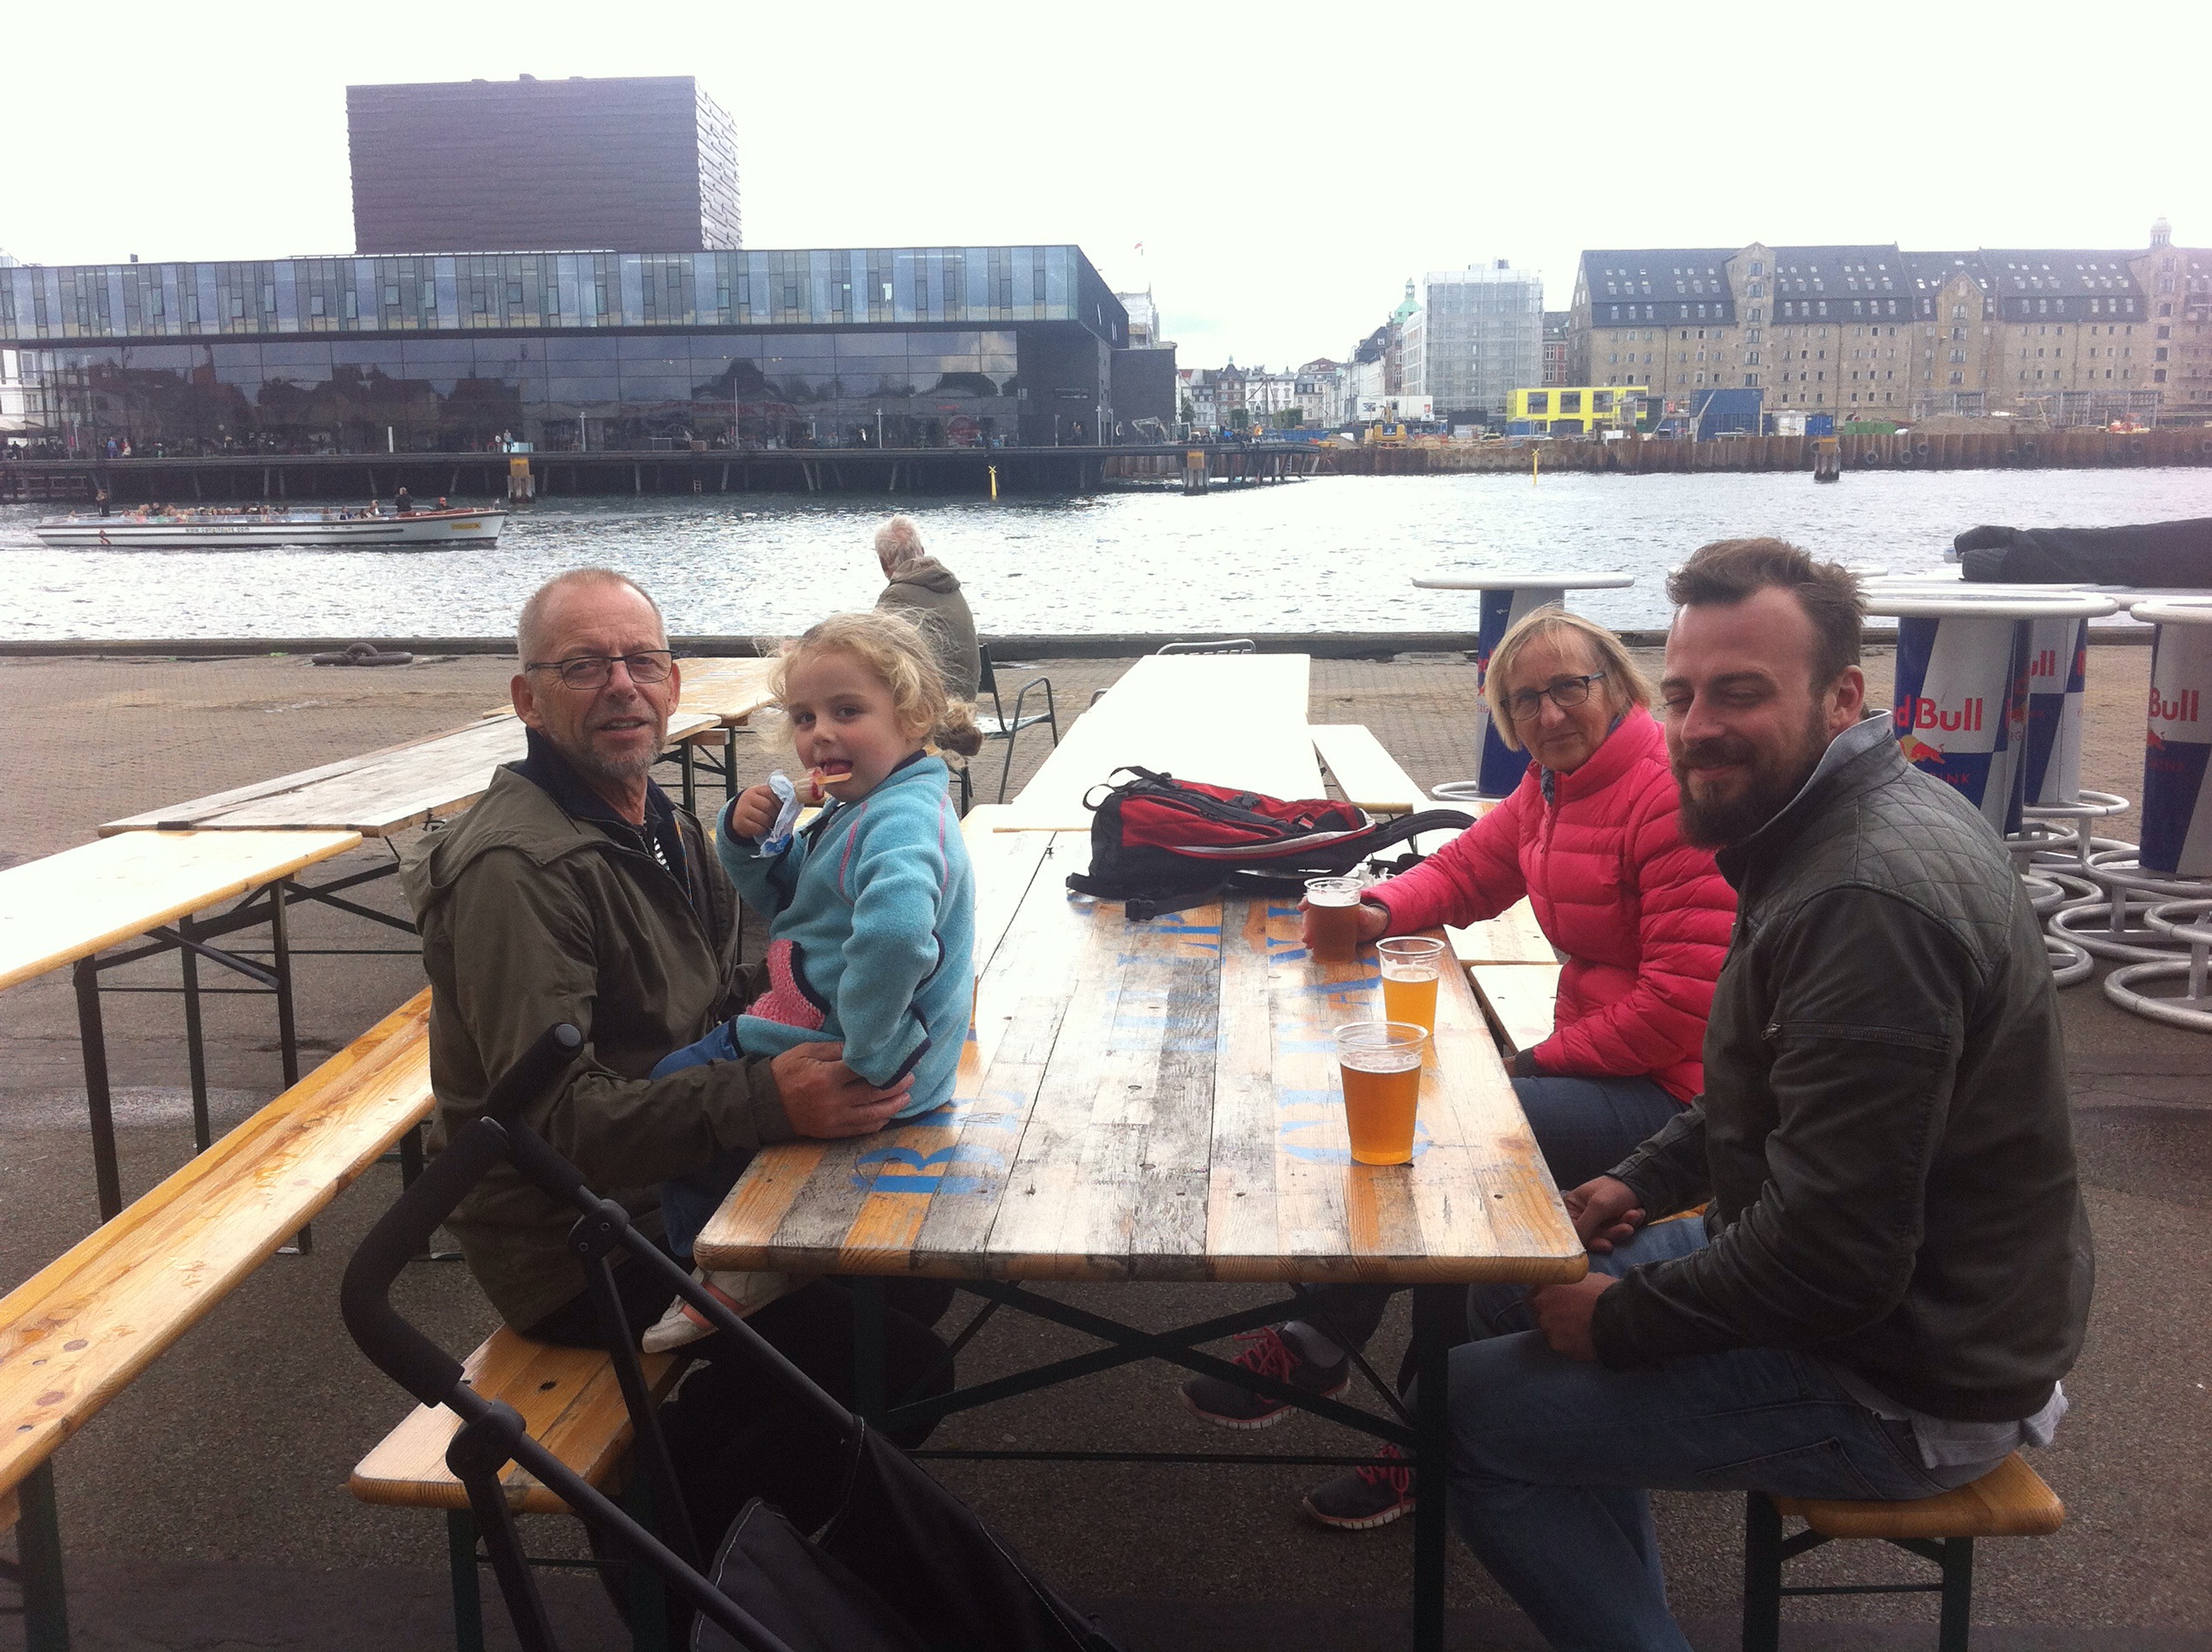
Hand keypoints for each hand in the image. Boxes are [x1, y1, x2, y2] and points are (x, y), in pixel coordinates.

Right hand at [727, 783, 780, 840]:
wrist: (738, 816)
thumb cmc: (756, 807)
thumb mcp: (763, 799)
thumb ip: (775, 798)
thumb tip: (794, 801)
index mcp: (756, 790)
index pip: (771, 793)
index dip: (780, 803)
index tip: (783, 809)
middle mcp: (748, 798)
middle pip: (768, 806)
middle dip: (776, 815)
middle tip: (779, 819)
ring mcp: (742, 810)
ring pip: (764, 818)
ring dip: (770, 823)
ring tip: (771, 824)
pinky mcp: (740, 822)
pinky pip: (757, 828)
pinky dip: (763, 830)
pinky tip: (763, 828)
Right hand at [770, 1042, 913, 1137]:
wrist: (764, 1103)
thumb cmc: (785, 1072)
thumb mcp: (806, 1051)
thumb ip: (834, 1050)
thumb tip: (862, 1049)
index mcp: (826, 1077)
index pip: (863, 1070)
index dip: (886, 1065)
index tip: (901, 1060)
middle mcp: (833, 1100)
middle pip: (873, 1094)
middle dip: (896, 1086)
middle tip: (911, 1078)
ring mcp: (833, 1119)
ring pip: (872, 1115)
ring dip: (892, 1106)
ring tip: (906, 1097)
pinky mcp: (831, 1132)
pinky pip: (860, 1129)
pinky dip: (877, 1122)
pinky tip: (887, 1114)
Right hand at [1299, 897, 1390, 950]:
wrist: (1376, 927)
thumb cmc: (1372, 917)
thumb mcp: (1370, 915)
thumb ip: (1366, 915)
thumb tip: (1361, 915)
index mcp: (1339, 901)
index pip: (1319, 896)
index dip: (1308, 900)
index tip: (1301, 907)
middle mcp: (1332, 910)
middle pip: (1314, 913)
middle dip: (1307, 923)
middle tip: (1307, 935)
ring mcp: (1332, 922)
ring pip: (1315, 924)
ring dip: (1309, 933)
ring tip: (1309, 943)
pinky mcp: (1334, 932)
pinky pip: (1321, 935)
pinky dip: (1315, 940)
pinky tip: (1313, 946)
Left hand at [1528, 1274, 1616, 1361]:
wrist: (1620, 1315)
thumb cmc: (1605, 1292)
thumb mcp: (1584, 1278)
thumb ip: (1567, 1284)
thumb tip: (1567, 1288)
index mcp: (1546, 1284)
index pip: (1533, 1296)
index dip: (1545, 1303)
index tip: (1555, 1307)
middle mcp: (1541, 1304)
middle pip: (1539, 1315)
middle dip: (1552, 1318)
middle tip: (1570, 1320)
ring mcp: (1547, 1325)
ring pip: (1549, 1332)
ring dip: (1561, 1332)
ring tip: (1580, 1330)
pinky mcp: (1557, 1344)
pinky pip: (1560, 1345)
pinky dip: (1570, 1345)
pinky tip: (1584, 1340)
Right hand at [1564, 1175, 1644, 1253]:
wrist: (1639, 1182)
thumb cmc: (1614, 1188)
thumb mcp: (1598, 1205)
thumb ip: (1584, 1225)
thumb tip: (1577, 1242)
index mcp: (1572, 1208)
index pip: (1574, 1231)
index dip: (1588, 1240)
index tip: (1605, 1243)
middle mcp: (1583, 1217)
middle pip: (1593, 1237)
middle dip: (1613, 1232)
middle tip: (1627, 1228)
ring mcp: (1598, 1223)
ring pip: (1608, 1237)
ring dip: (1624, 1227)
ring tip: (1634, 1215)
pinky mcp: (1612, 1226)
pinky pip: (1619, 1234)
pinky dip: (1630, 1225)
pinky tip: (1637, 1213)